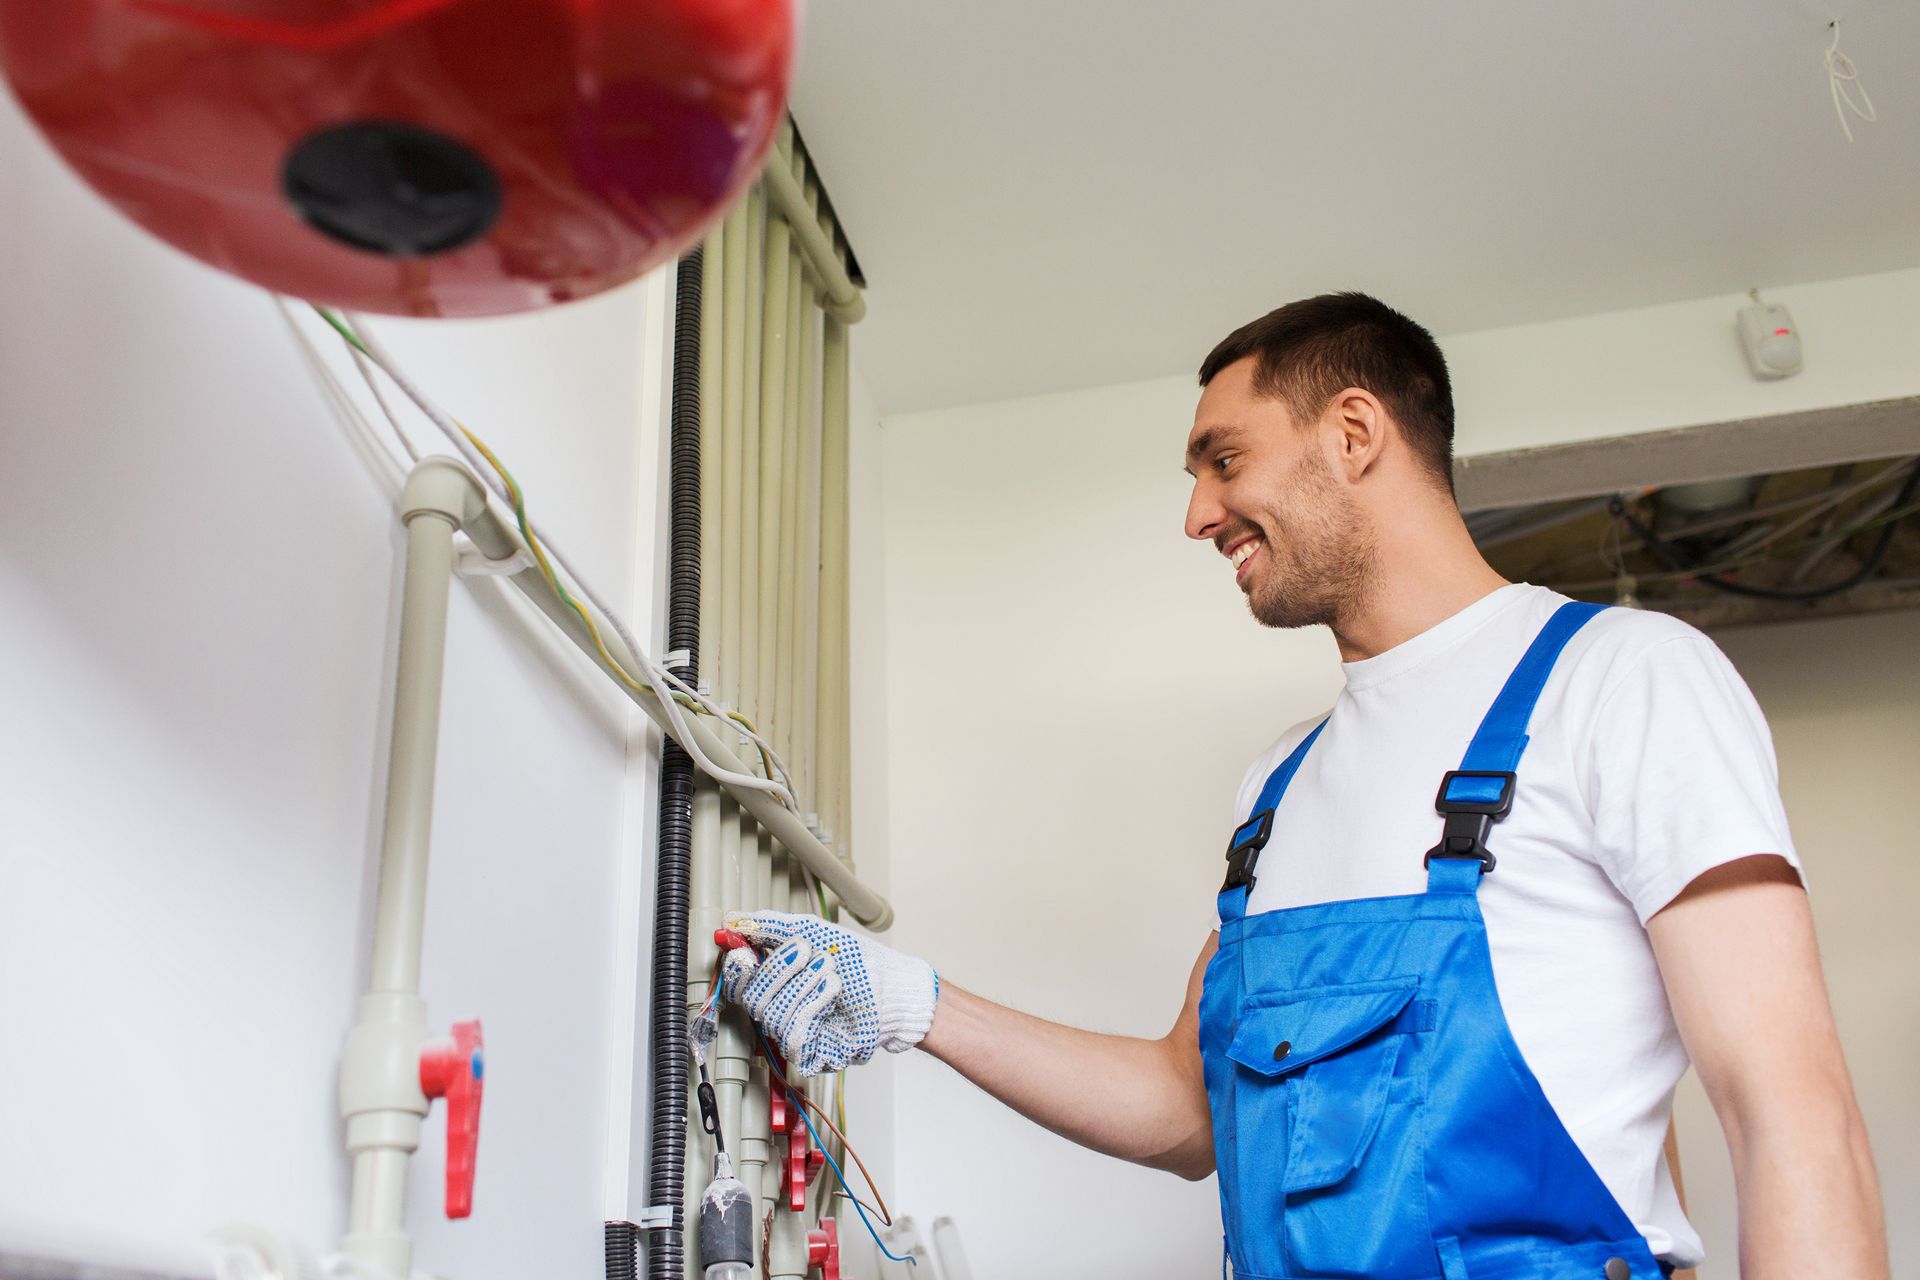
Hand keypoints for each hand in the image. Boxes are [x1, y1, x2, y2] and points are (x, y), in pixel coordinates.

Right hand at [719, 911, 938, 1075]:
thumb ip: (772, 926)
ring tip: (830, 972)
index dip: (737, 966)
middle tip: (806, 951)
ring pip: (771, 1014)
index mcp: (775, 982)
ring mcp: (793, 1033)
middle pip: (750, 997)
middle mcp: (779, 1008)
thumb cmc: (857, 962)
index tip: (745, 950)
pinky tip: (832, 993)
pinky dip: (813, 1006)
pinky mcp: (810, 1054)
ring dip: (803, 985)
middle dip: (778, 970)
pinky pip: (793, 1034)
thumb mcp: (814, 932)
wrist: (892, 987)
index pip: (738, 980)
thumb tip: (734, 919)